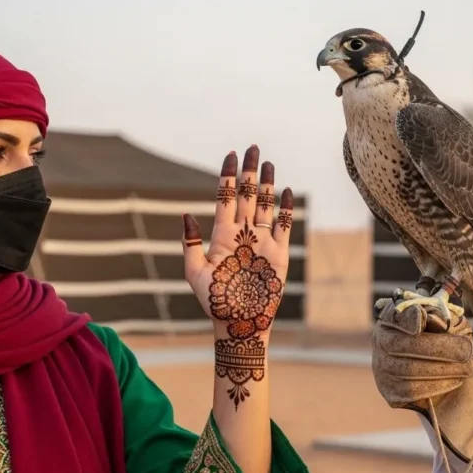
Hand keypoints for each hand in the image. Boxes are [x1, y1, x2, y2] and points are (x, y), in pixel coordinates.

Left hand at [182, 145, 293, 340]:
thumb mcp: (195, 273)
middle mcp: (242, 234)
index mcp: (221, 236)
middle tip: (252, 148)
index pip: (225, 198)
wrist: (240, 324)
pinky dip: (286, 208)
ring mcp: (261, 242)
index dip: (227, 176)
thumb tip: (186, 215)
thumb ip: (190, 244)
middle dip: (249, 171)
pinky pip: (284, 225)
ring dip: (267, 184)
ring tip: (268, 163)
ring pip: (264, 205)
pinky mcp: (279, 253)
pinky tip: (286, 191)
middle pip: (246, 195)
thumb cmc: (215, 302)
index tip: (231, 155)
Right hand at [371, 304, 472, 409]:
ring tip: (469, 367)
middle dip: (441, 348)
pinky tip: (456, 379)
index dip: (407, 317)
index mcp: (392, 317)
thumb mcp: (444, 320)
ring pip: (411, 371)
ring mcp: (382, 368)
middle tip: (468, 351)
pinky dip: (439, 385)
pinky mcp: (391, 392)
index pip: (396, 315)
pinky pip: (413, 391)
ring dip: (445, 370)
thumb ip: (441, 317)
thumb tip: (439, 323)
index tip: (422, 318)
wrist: (437, 366)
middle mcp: (381, 341)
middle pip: (406, 345)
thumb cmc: (441, 336)